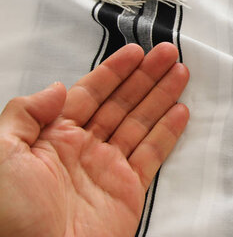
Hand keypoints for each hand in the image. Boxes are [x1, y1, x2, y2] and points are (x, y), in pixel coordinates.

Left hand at [0, 43, 189, 236]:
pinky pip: (152, 154)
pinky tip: (181, 111)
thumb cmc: (11, 214)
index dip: (114, 71)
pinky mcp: (128, 190)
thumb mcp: (1, 154)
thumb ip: (25, 114)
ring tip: (181, 72)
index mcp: (52, 136)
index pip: (90, 93)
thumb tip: (59, 88)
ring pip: (140, 122)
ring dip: (161, 96)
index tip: (135, 52)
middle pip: (121, 102)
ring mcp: (108, 168)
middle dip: (145, 76)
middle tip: (167, 52)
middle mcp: (83, 147)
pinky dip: (168, 132)